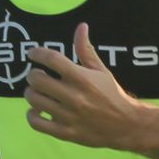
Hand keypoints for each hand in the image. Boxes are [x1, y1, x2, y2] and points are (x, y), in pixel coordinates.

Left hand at [23, 23, 143, 148]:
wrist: (127, 125)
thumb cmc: (112, 94)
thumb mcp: (102, 70)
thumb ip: (86, 50)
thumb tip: (81, 26)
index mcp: (82, 78)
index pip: (51, 59)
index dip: (37, 53)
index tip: (33, 53)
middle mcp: (74, 96)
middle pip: (37, 79)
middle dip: (33, 75)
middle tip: (38, 76)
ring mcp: (68, 115)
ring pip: (34, 100)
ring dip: (32, 93)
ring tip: (39, 92)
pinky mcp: (65, 132)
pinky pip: (36, 123)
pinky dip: (32, 115)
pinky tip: (37, 111)